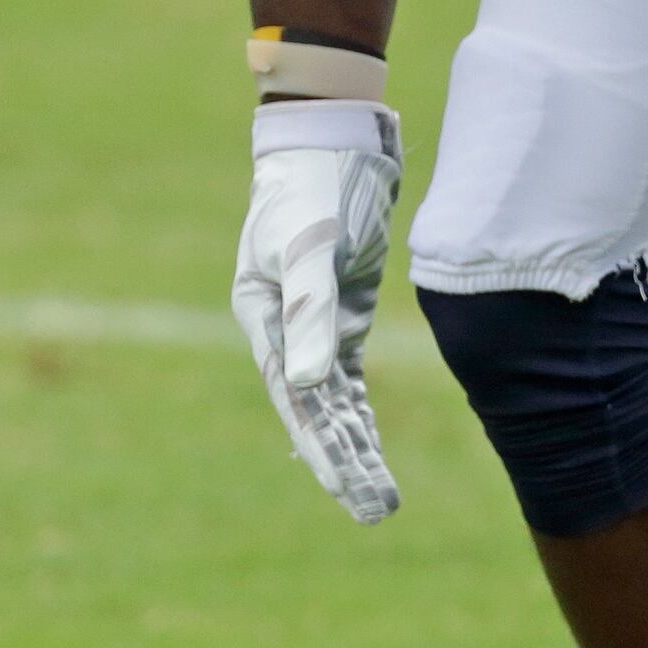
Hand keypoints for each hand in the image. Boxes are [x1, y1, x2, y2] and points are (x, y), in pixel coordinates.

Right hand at [230, 100, 402, 524]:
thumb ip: (312, 311)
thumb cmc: (314, 185)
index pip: (299, 400)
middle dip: (346, 464)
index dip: (323, 448)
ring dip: (357, 446)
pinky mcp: (342, 307)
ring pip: (336, 399)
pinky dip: (359, 410)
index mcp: (265, 316)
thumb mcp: (313, 245)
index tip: (349, 489)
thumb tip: (311, 385)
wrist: (330, 134)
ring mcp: (314, 320)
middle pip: (317, 411)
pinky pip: (348, 374)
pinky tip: (368, 444)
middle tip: (378, 513)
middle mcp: (284, 328)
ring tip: (382, 499)